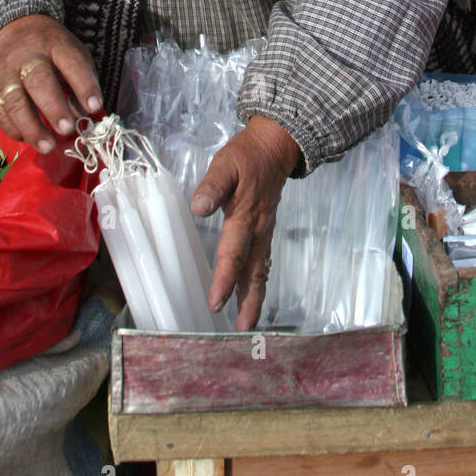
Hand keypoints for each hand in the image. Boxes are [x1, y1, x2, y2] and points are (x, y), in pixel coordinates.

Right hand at [0, 14, 103, 153]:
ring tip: (48, 146)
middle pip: (39, 81)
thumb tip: (85, 116)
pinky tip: (27, 139)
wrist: (10, 33)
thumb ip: (80, 83)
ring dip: (32, 127)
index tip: (94, 107)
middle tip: (67, 129)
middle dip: (54, 107)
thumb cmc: (51, 50)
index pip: (71, 63)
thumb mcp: (72, 55)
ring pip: (15, 101)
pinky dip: (13, 129)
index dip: (84, 85)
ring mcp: (6, 73)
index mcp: (55, 45)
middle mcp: (28, 57)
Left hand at [191, 116, 301, 330]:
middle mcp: (259, 230)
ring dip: (255, 296)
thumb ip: (212, 186)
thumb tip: (199, 208)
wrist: (276, 145)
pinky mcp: (266, 228)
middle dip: (248, 301)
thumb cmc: (247, 155)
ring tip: (248, 322)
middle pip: (254, 272)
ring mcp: (266, 231)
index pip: (233, 254)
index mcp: (246, 217)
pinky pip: (264, 259)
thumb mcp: (226, 164)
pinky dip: (259, 280)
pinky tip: (253, 290)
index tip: (215, 303)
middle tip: (241, 330)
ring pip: (261, 269)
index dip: (225, 280)